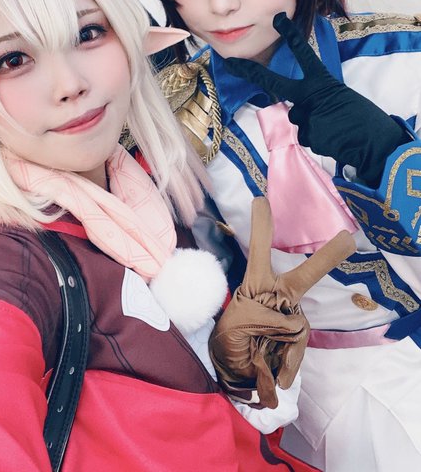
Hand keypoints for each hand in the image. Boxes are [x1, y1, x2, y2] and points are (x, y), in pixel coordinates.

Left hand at [208, 197, 354, 407]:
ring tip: (258, 359)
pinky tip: (277, 379)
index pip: (259, 252)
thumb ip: (261, 323)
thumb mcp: (235, 326)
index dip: (261, 227)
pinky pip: (296, 354)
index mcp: (257, 283)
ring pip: (295, 329)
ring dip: (278, 350)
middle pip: (304, 276)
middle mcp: (279, 295)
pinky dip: (285, 367)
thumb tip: (291, 327)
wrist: (235, 365)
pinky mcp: (297, 339)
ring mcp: (291, 316)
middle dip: (325, 259)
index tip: (261, 201)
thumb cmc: (232, 334)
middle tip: (347, 239)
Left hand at [225, 12, 409, 186]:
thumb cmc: (362, 120)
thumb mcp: (340, 100)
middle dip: (251, 73)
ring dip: (311, 126)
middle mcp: (310, 96)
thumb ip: (317, 99)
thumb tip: (300, 111)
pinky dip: (318, 140)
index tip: (278, 19)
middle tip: (231, 63)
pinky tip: (332, 140)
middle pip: (274, 82)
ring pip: (297, 120)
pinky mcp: (307, 135)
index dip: (291, 36)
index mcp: (322, 81)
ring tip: (333, 130)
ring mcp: (306, 115)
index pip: (303, 54)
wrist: (375, 144)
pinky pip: (305, 136)